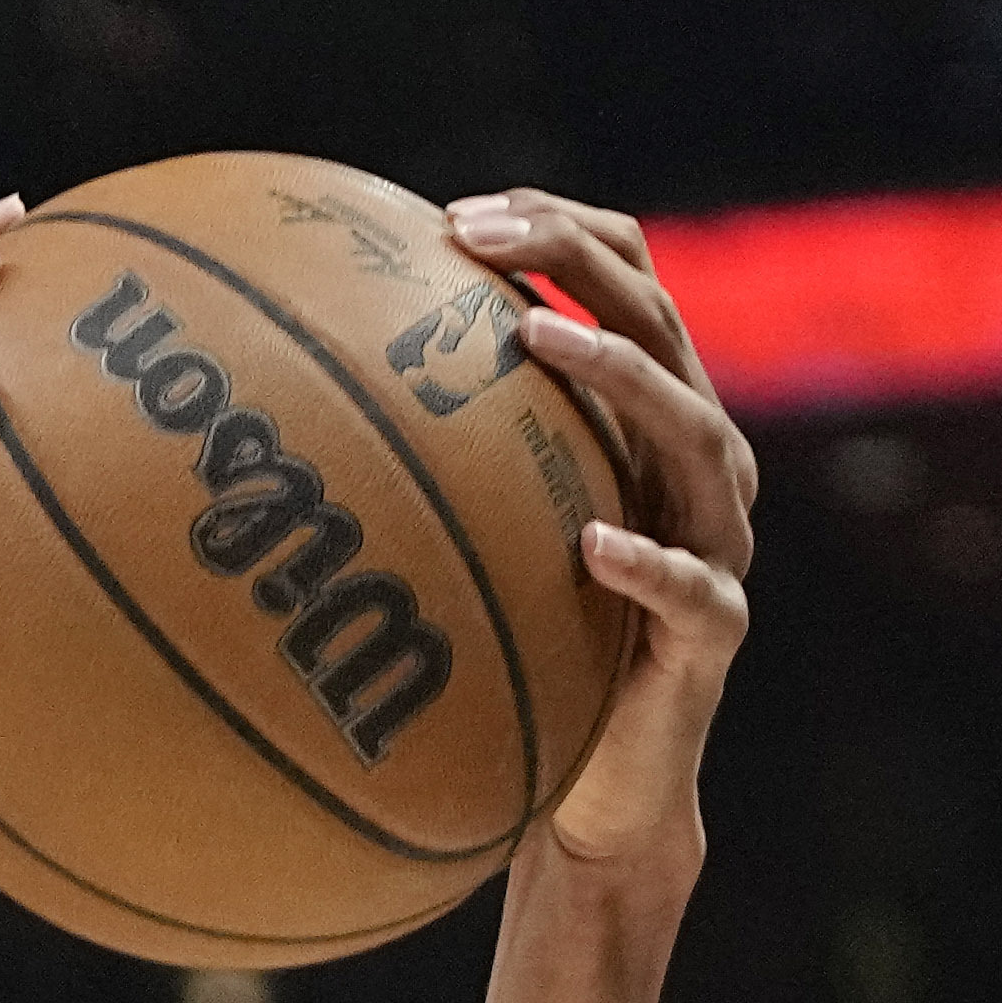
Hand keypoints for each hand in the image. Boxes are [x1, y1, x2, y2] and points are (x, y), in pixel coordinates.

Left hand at [446, 188, 759, 892]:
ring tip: (538, 340)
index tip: (453, 217)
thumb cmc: (528, 650)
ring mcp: (717, 541)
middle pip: (660, 322)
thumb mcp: (479, 539)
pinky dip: (643, 562)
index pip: (625, 283)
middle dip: (576, 260)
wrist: (598, 784)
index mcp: (647, 420)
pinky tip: (592, 544)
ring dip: (617, 378)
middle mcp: (697, 461)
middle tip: (481, 238)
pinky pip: (688, 589)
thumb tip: (284, 403)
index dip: (555, 231)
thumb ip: (434, 465)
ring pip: (692, 432)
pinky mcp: (715, 630)